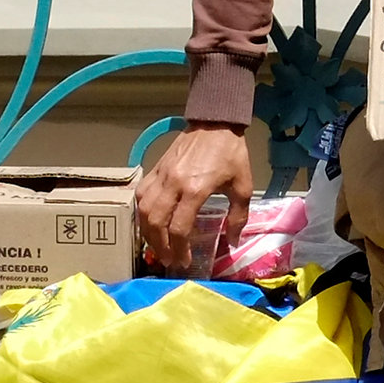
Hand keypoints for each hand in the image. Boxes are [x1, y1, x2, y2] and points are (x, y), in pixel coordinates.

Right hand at [135, 121, 255, 271]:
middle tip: (168, 259)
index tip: (184, 261)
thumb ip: (238, 216)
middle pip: (156, 222)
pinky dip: (141, 212)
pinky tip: (148, 222)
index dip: (180, 249)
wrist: (215, 122)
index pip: (179, 227)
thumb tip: (233, 241)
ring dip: (147, 232)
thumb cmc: (231, 153)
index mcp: (195, 189)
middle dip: (160, 246)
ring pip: (144, 210)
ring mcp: (161, 175)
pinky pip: (141, 195)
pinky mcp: (155, 168)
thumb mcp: (243, 186)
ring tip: (157, 246)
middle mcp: (173, 184)